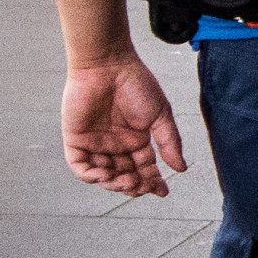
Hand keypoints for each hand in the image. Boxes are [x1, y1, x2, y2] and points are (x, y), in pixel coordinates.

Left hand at [62, 57, 188, 195]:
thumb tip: (181, 168)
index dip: (153, 182)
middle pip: (124, 175)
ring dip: (114, 184)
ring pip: (103, 174)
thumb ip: (169, 142)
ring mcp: (95, 142)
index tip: (163, 192)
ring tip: (128, 182)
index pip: (144, 168)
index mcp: (136, 139)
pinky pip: (79, 165)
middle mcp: (115, 144)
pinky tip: (104, 177)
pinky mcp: (76, 138)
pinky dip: (90, 176)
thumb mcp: (160, 115)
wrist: (108, 64)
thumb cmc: (136, 84)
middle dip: (135, 185)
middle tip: (143, 186)